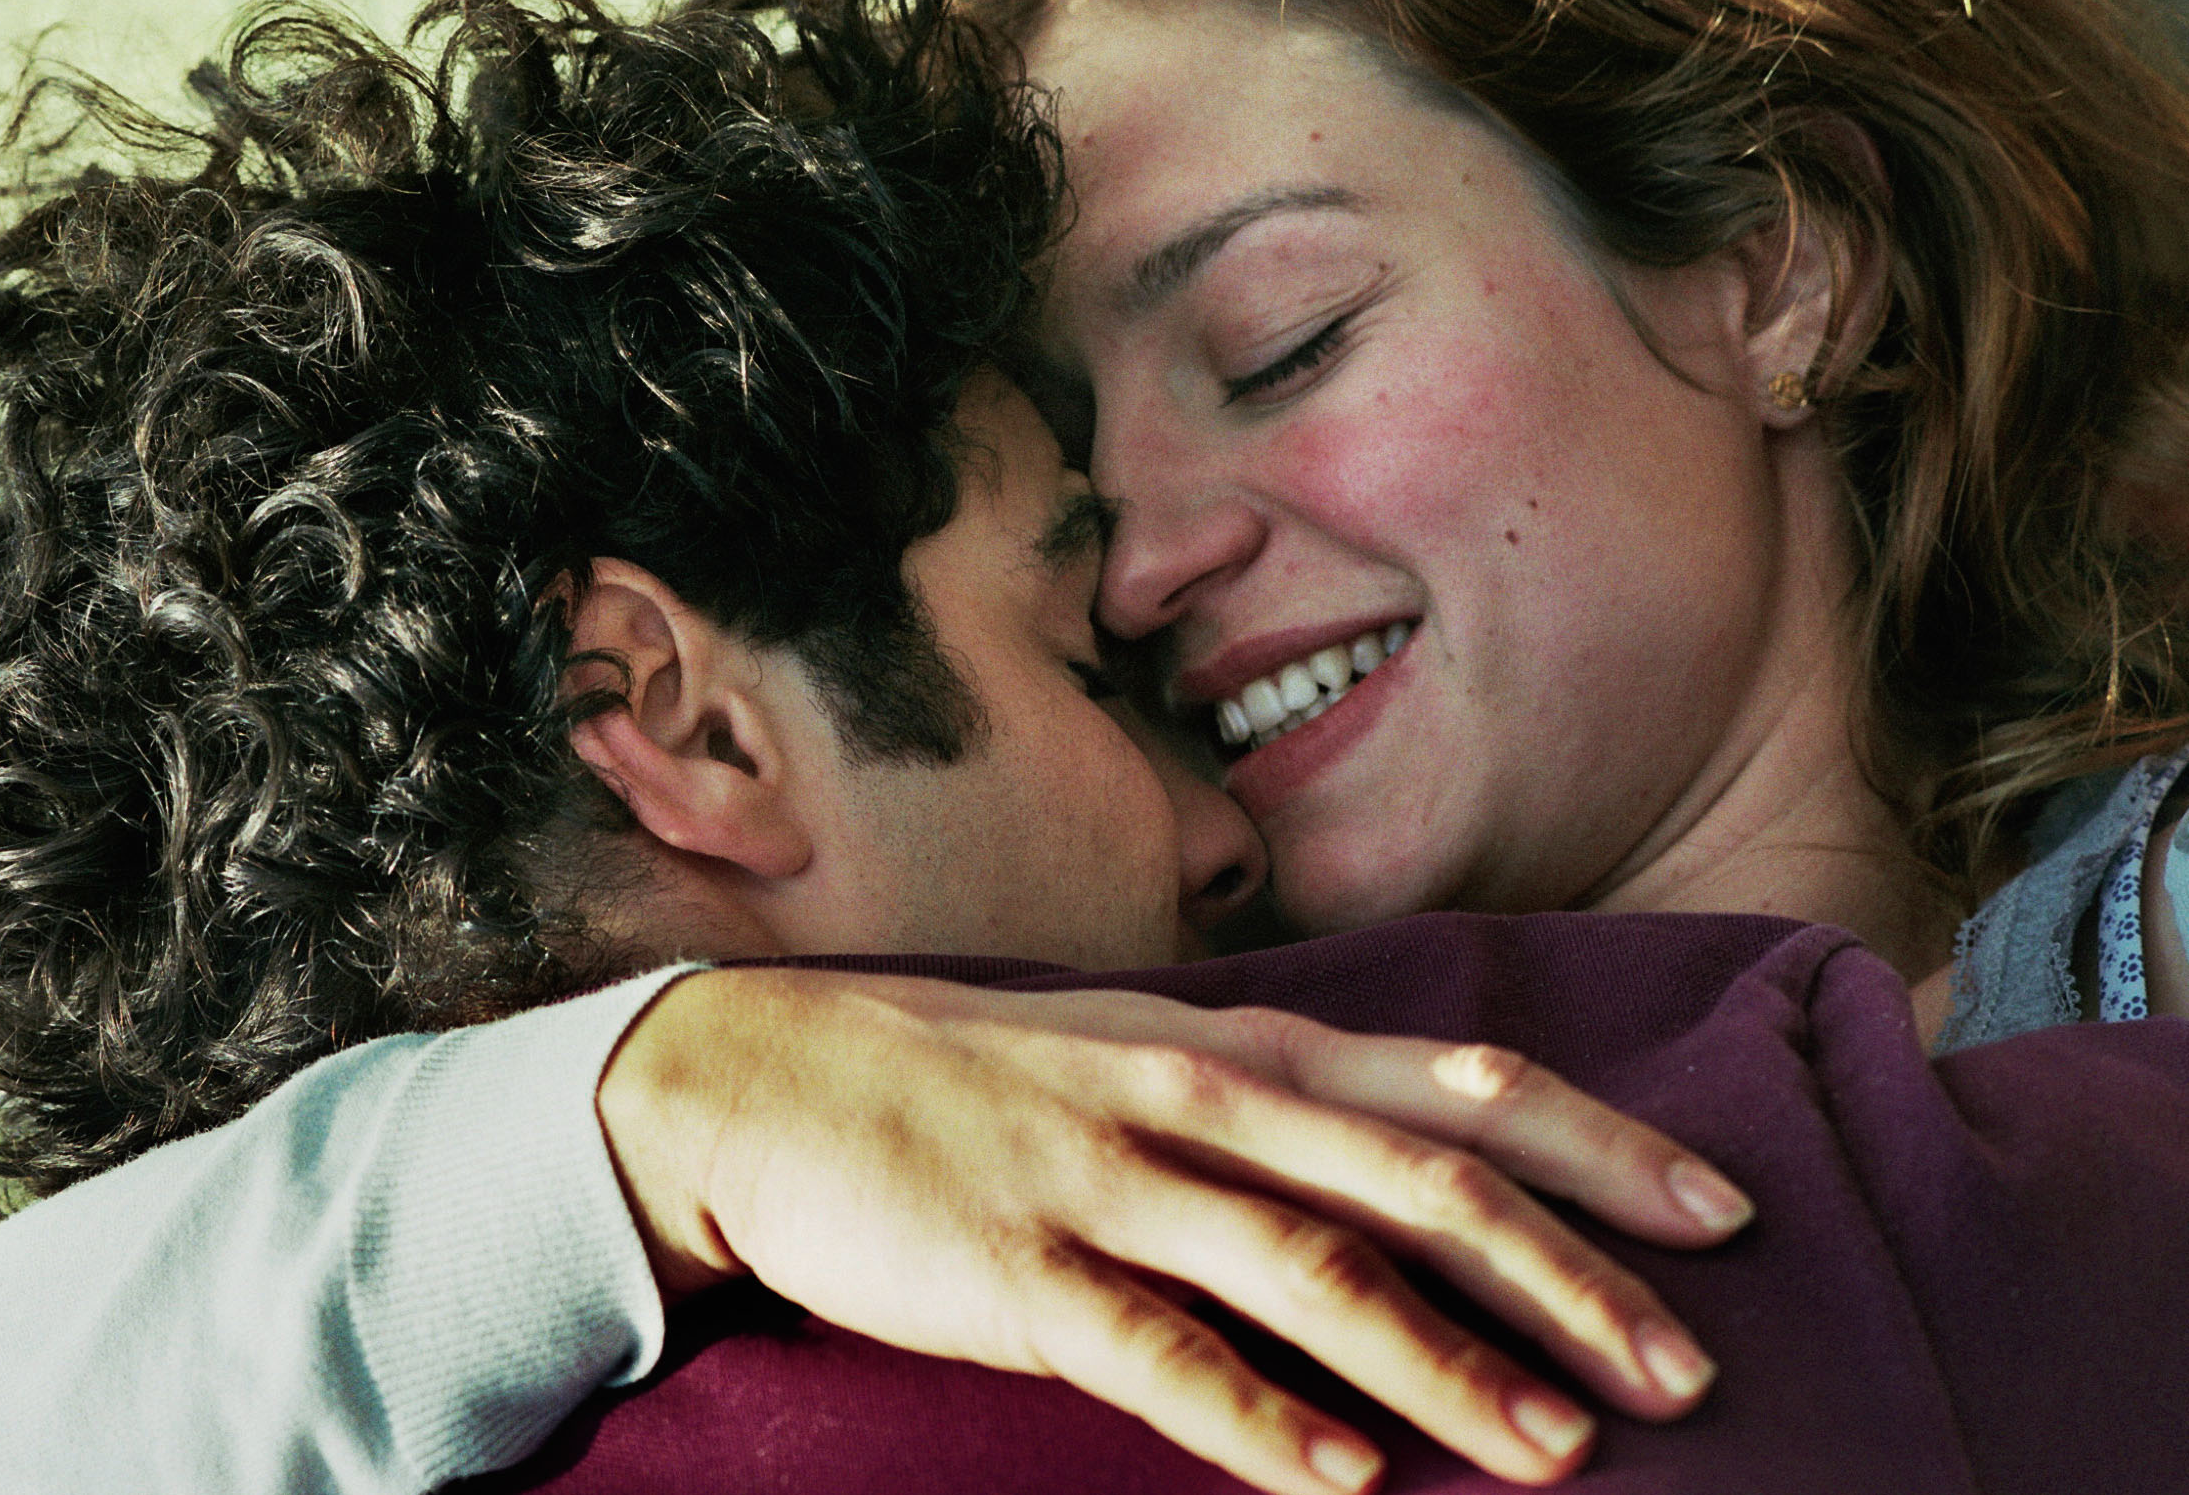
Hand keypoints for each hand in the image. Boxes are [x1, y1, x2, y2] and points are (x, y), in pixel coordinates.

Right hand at [597, 968, 1750, 1494]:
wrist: (771, 1077)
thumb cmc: (981, 1075)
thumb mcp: (1146, 1052)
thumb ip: (1281, 1103)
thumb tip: (1436, 1164)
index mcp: (1242, 1046)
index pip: (1461, 1087)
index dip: (1603, 1150)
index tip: (1726, 1218)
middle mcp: (1195, 1099)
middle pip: (1419, 1186)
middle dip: (1568, 1283)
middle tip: (1687, 1380)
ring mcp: (1105, 1179)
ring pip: (1308, 1272)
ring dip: (1443, 1367)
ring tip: (1554, 1455)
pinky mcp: (1018, 1268)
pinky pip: (1155, 1355)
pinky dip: (1256, 1419)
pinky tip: (1341, 1485)